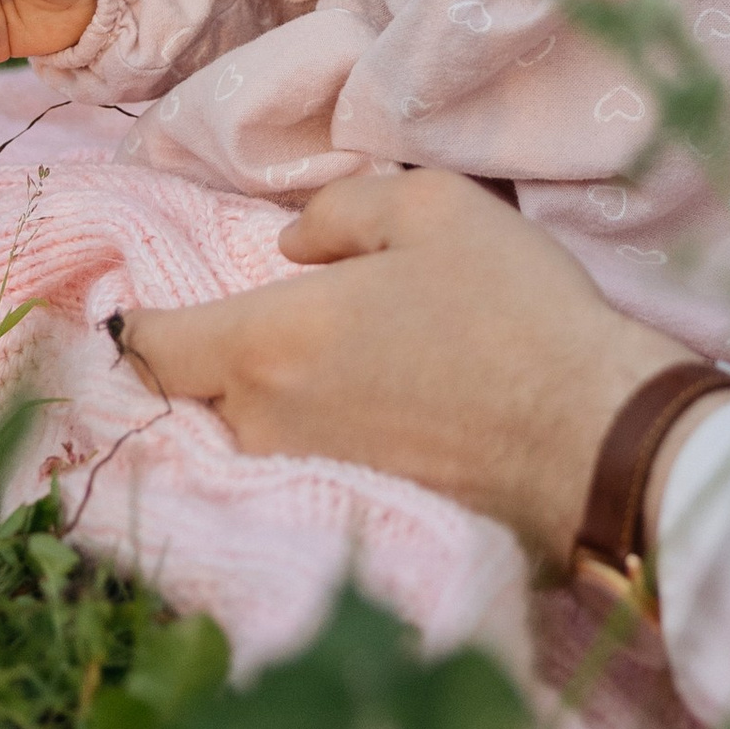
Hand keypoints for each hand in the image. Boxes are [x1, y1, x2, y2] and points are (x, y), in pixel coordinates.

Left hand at [121, 169, 692, 565]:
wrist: (591, 437)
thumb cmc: (512, 311)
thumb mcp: (435, 210)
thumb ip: (341, 214)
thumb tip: (293, 247)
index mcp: (270, 341)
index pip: (151, 348)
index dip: (139, 327)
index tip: (146, 311)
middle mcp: (267, 423)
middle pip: (205, 394)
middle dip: (226, 362)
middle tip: (288, 329)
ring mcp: (307, 480)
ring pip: (257, 434)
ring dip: (281, 404)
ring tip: (351, 371)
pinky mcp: (352, 518)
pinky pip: (305, 471)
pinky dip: (322, 445)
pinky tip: (378, 421)